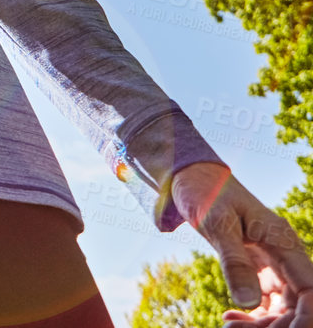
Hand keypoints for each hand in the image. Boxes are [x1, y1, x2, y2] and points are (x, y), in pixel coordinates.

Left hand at [166, 162, 312, 326]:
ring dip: (263, 323)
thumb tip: (249, 303)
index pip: (310, 289)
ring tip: (229, 326)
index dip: (306, 316)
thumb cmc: (205, 192)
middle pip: (297, 303)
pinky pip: (265, 298)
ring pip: (282, 305)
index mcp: (284, 242)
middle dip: (277, 324)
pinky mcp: (258, 265)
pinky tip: (230, 318)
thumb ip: (234, 262)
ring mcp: (273, 261)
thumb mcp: (217, 225)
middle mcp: (285, 254)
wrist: (190, 177)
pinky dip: (252, 314)